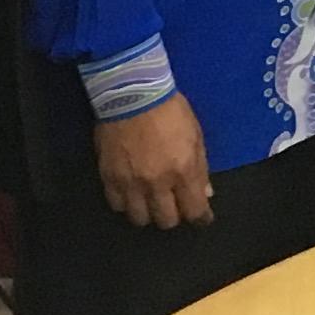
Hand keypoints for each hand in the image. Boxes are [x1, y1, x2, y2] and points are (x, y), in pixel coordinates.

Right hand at [96, 94, 215, 229]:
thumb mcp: (195, 135)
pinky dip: (125, 203)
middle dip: (174, 216)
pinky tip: (131, 194)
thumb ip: (200, 169)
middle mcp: (157, 183)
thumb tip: (205, 193)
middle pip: (166, 221)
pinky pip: (117, 205)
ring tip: (150, 202)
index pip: (194, 211)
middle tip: (174, 205)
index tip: (201, 218)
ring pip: (140, 218)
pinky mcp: (109, 178)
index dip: (200, 218)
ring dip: (148, 213)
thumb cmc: (170, 110)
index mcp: (183, 171)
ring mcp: (131, 183)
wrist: (132, 93)